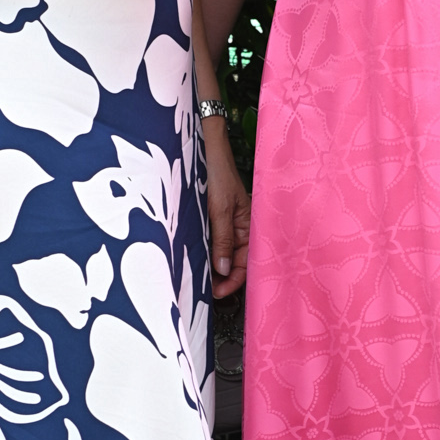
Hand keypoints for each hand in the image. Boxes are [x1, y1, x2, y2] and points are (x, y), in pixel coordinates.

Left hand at [202, 120, 250, 295]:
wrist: (204, 147)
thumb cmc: (217, 173)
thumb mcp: (220, 210)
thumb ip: (223, 240)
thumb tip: (224, 270)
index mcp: (247, 226)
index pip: (245, 262)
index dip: (233, 280)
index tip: (217, 292)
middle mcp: (237, 227)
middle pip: (232, 261)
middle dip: (220, 278)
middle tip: (203, 290)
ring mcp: (223, 222)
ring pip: (218, 252)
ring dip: (209, 266)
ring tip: (196, 278)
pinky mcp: (209, 217)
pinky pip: (208, 240)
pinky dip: (202, 251)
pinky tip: (192, 258)